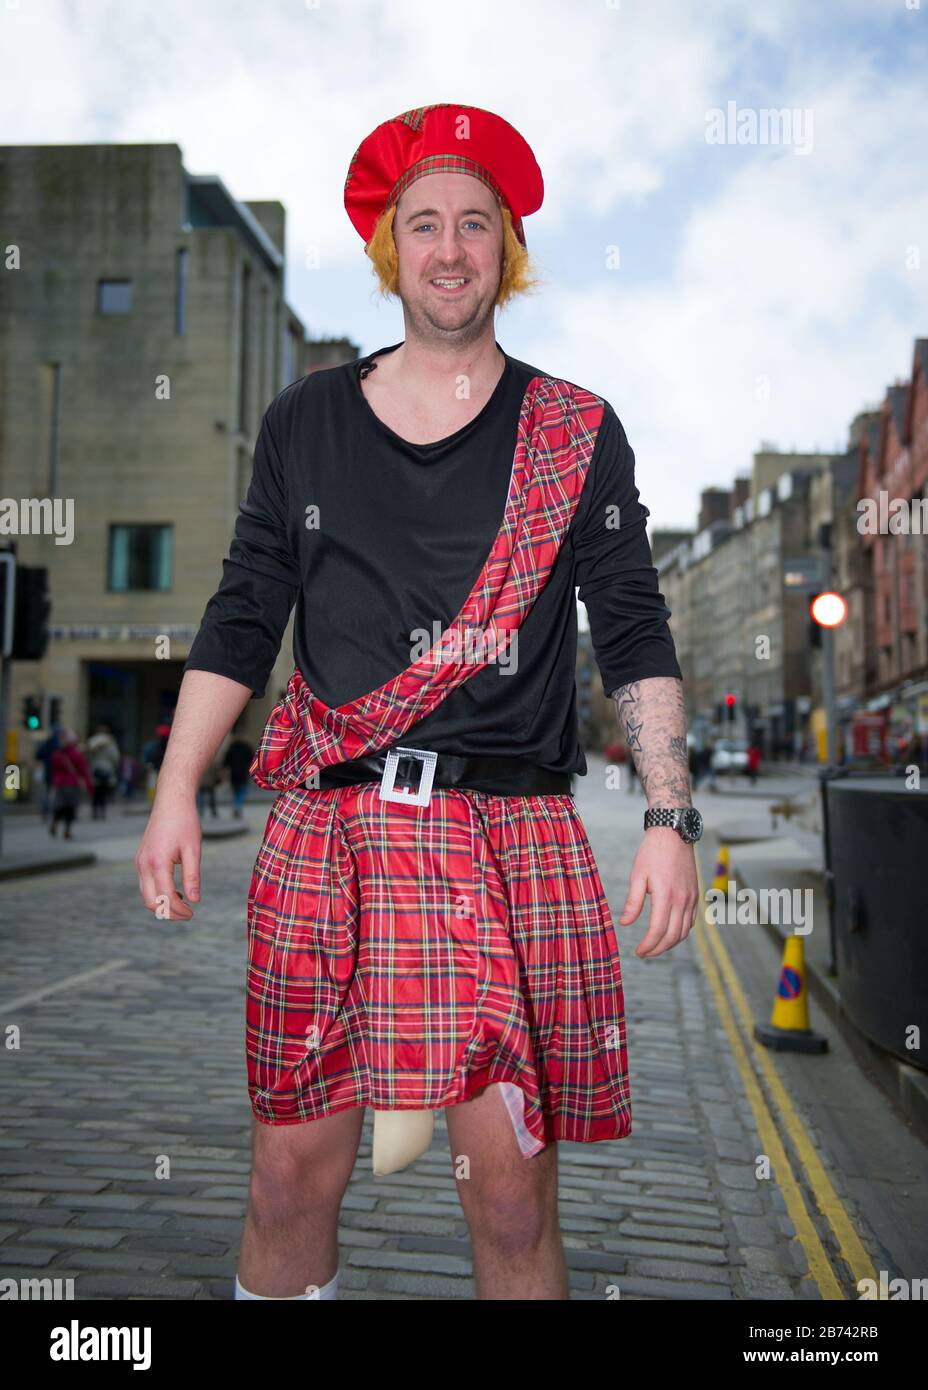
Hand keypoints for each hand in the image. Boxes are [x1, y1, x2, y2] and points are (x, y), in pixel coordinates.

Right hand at [135, 789, 201, 920]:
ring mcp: (139, 862)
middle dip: (168, 912)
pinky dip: (158, 892)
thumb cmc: (185, 822)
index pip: (165, 897)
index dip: (179, 910)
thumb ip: (192, 877)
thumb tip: (194, 900)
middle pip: (150, 901)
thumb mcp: (193, 850)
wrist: (171, 801)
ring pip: (146, 894)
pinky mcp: (141, 859)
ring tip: (183, 903)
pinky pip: (145, 884)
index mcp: (157, 863)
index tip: (192, 913)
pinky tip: (175, 890)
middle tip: (187, 913)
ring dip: (162, 903)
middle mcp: (143, 864)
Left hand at [617, 827, 698, 957]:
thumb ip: (633, 902)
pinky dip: (681, 932)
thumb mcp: (637, 876)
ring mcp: (691, 898)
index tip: (638, 951)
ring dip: (670, 943)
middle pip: (673, 936)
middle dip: (658, 949)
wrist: (673, 834)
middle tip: (644, 953)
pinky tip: (670, 933)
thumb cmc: (652, 853)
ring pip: (684, 931)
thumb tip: (625, 923)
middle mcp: (682, 900)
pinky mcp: (695, 895)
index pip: (658, 930)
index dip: (648, 945)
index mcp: (665, 896)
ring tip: (655, 947)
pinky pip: (691, 921)